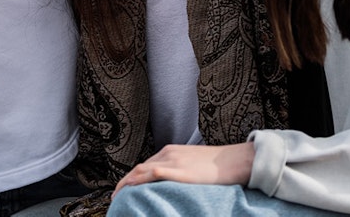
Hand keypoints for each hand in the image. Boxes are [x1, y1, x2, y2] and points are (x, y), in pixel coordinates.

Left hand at [113, 143, 254, 195]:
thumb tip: (171, 183)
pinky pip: (153, 173)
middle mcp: (168, 154)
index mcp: (170, 151)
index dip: (131, 178)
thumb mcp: (192, 164)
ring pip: (141, 170)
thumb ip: (179, 170)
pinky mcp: (179, 170)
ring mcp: (173, 161)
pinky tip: (131, 188)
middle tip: (115, 196)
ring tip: (118, 197)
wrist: (233, 161)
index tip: (123, 189)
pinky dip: (139, 180)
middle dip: (124, 182)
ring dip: (127, 184)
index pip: (144, 165)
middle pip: (138, 168)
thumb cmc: (217, 165)